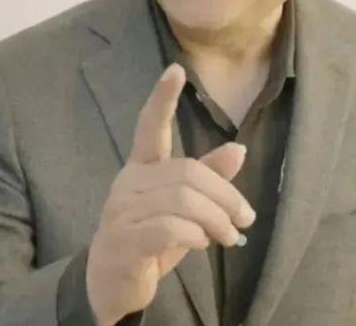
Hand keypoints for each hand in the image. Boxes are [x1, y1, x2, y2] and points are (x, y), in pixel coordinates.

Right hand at [86, 64, 256, 325]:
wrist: (110, 284)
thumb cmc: (148, 241)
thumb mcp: (182, 210)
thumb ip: (206, 181)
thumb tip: (238, 148)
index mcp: (139, 170)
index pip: (149, 128)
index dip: (162, 99)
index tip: (176, 70)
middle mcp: (127, 184)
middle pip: (187, 173)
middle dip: (225, 195)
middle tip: (245, 220)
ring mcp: (122, 212)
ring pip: (183, 200)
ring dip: (217, 220)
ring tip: (229, 237)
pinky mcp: (125, 240)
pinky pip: (170, 228)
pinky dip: (196, 235)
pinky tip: (203, 244)